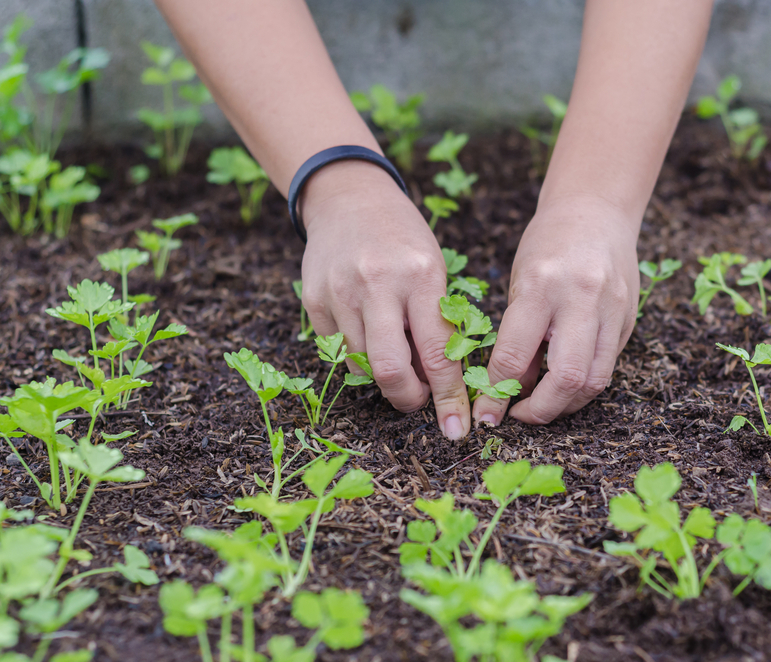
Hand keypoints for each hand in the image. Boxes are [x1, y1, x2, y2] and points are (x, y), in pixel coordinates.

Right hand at [299, 161, 469, 438]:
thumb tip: (442, 384)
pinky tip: (367, 333)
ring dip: (382, 376)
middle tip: (418, 401)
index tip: (456, 427)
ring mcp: (340, 292)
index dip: (449, 397)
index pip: (438, 353)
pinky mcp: (313, 299)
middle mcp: (378, 284)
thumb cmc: (403, 239)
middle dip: (407, 399)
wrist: (349, 197)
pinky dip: (356, 355)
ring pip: (360, 365)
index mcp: (421, 276)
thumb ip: (437, 322)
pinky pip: (337, 350)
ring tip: (396, 358)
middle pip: (389, 370)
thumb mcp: (434, 269)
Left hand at [472, 196, 639, 424]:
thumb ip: (518, 337)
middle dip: (540, 411)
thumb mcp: (520, 283)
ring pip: (594, 381)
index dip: (497, 394)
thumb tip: (509, 391)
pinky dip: (583, 386)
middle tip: (519, 417)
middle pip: (566, 377)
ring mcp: (612, 310)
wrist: (596, 210)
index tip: (487, 415)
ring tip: (543, 406)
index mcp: (541, 286)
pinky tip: (565, 386)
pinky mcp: (628, 320)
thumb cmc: (547, 246)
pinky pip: (606, 367)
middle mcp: (581, 299)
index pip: (514, 355)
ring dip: (566, 405)